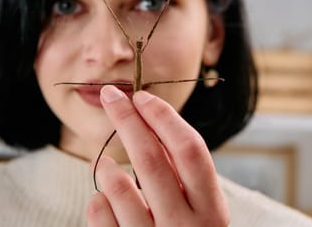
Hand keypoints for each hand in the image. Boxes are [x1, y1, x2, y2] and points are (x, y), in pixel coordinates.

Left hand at [86, 85, 229, 226]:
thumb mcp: (203, 212)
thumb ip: (185, 177)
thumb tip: (151, 125)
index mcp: (212, 209)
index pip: (189, 149)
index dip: (164, 118)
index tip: (143, 97)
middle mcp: (188, 226)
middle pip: (152, 159)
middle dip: (128, 121)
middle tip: (112, 97)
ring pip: (122, 190)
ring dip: (108, 167)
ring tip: (104, 158)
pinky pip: (103, 221)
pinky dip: (99, 202)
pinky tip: (101, 196)